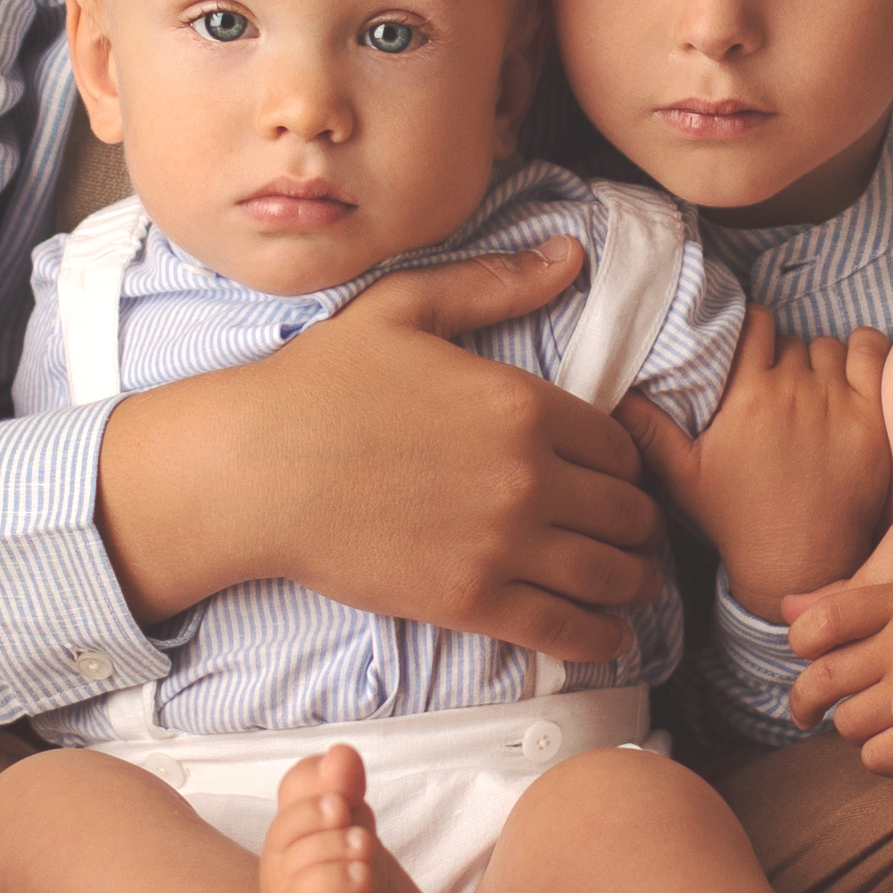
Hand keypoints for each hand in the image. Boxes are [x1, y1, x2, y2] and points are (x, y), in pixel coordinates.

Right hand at [98, 236, 660, 663]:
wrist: (255, 469)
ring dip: (633, 581)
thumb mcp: (405, 308)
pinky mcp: (470, 601)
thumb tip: (569, 254)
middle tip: (627, 533)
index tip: (611, 476)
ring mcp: (502, 544)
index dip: (624, 462)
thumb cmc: (320, 384)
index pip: (621, 446)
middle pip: (630, 513)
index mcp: (522, 405)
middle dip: (637, 523)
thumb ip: (493, 285)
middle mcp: (528, 477)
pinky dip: (601, 638)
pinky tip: (609, 636)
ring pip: (613, 574)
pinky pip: (566, 630)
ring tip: (631, 584)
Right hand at [620, 307, 891, 618]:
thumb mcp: (684, 477)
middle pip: (790, 340)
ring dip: (820, 359)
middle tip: (779, 385)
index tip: (751, 347)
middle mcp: (792, 391)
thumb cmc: (739, 521)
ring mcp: (837, 403)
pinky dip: (863, 349)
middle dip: (783, 355)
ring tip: (812, 388)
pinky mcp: (871, 419)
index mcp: (747, 396)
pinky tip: (853, 364)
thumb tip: (613, 391)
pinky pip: (871, 353)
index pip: (753, 324)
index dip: (751, 328)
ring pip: (828, 347)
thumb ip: (648, 429)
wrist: (799, 563)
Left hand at [775, 582, 892, 773]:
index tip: (807, 658)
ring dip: (854, 730)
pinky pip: (874, 760)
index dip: (800, 644)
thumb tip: (787, 605)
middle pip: (822, 678)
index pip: (819, 621)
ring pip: (846, 724)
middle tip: (806, 711)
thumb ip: (855, 600)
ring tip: (882, 719)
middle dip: (805, 701)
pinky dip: (881, 760)